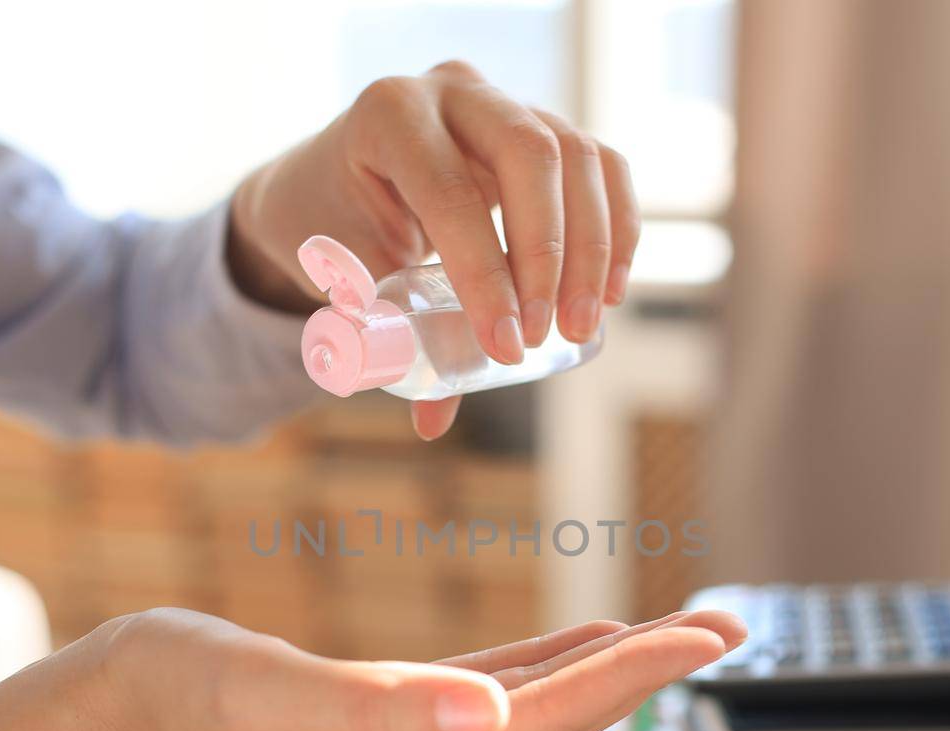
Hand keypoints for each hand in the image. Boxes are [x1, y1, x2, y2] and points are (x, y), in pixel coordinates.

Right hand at [0, 608, 742, 730]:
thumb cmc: (174, 688)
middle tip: (731, 625)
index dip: (634, 674)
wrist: (113, 711)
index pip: (548, 721)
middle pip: (562, 721)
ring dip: (610, 668)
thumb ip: (377, 705)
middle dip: (647, 671)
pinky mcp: (389, 725)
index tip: (710, 635)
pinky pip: (493, 696)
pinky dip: (548, 667)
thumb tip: (489, 716)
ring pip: (537, 709)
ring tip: (681, 631)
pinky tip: (581, 640)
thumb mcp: (264, 686)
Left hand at [226, 61, 639, 440]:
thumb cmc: (332, 227)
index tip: (506, 347)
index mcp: (388, 116)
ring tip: (581, 326)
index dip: (485, 273)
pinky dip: (617, 228)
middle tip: (547, 334)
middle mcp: (453, 91)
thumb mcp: (344, 275)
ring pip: (578, 156)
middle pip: (531, 154)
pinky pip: (603, 166)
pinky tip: (610, 291)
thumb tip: (434, 421)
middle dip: (550, 255)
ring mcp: (506, 102)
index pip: (451, 190)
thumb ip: (390, 335)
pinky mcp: (546, 125)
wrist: (331, 183)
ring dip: (592, 249)